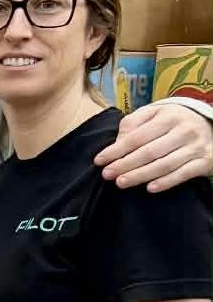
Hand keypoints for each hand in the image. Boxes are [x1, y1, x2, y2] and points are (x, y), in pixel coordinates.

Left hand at [95, 99, 212, 191]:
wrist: (209, 123)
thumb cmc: (173, 120)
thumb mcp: (154, 113)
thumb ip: (133, 123)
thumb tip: (117, 143)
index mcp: (168, 116)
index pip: (137, 137)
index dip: (116, 150)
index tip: (99, 161)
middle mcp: (184, 130)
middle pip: (149, 152)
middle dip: (125, 165)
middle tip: (107, 175)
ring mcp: (196, 147)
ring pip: (164, 165)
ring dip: (140, 175)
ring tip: (121, 183)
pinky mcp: (205, 161)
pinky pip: (183, 174)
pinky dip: (166, 182)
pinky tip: (149, 188)